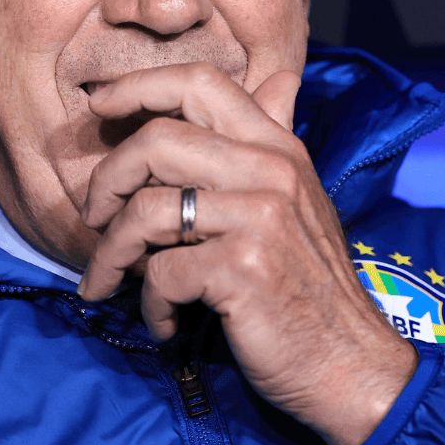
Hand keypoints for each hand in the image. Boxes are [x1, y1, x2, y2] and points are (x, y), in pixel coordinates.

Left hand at [75, 63, 416, 444]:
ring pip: (146, 209)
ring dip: (112, 251)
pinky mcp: (242, 269)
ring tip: (109, 278)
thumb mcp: (302, 200)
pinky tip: (164, 321)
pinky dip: (149, 304)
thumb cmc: (313, 285)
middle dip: (107, 179)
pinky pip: (160, 273)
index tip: (99, 105)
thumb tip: (282, 80)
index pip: (200, 83)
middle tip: (94, 215)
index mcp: (278, 147)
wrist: (351, 364)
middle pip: (157, 140)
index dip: (138, 85)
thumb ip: (278, 138)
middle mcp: (271, 171)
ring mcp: (259, 218)